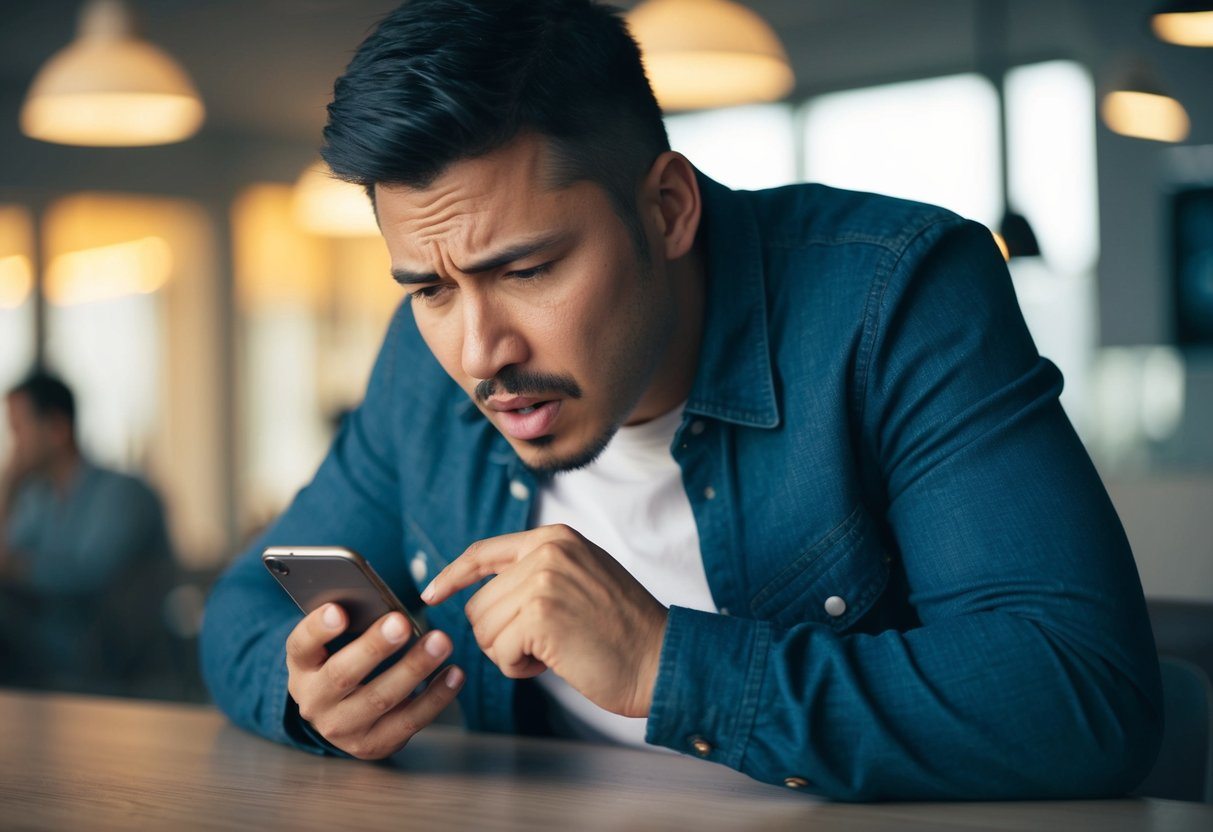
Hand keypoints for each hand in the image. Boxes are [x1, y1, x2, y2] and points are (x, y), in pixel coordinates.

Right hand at [284, 604, 463, 759]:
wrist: (342, 718)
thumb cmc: (343, 663)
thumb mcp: (334, 646)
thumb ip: (350, 624)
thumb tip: (383, 602)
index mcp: (302, 668)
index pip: (301, 646)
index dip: (317, 629)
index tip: (338, 610)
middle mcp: (315, 701)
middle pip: (342, 674)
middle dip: (374, 648)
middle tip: (401, 622)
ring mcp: (342, 728)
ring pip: (379, 699)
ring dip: (413, 668)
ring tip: (440, 641)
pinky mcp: (373, 745)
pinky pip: (409, 721)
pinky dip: (436, 696)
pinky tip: (454, 673)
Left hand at [421, 524, 667, 717]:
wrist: (659, 659)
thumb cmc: (620, 631)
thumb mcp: (579, 579)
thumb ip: (535, 573)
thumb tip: (477, 593)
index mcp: (555, 537)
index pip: (483, 552)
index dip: (452, 575)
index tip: (432, 593)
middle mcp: (547, 550)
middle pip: (479, 604)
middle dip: (502, 636)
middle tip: (547, 644)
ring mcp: (543, 580)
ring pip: (485, 630)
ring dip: (512, 653)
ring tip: (556, 650)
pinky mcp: (540, 614)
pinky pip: (500, 652)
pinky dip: (521, 668)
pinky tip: (556, 663)